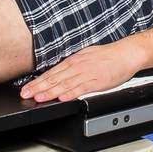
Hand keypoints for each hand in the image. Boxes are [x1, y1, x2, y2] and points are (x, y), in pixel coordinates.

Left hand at [21, 39, 146, 102]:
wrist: (127, 53)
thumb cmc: (108, 56)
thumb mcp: (86, 56)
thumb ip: (72, 65)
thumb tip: (59, 74)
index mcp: (74, 60)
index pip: (51, 73)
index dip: (38, 81)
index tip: (26, 88)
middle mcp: (78, 66)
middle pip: (54, 78)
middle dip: (38, 87)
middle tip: (25, 94)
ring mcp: (87, 74)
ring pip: (65, 84)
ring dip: (50, 92)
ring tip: (38, 98)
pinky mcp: (97, 81)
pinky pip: (82, 88)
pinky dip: (71, 93)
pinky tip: (62, 98)